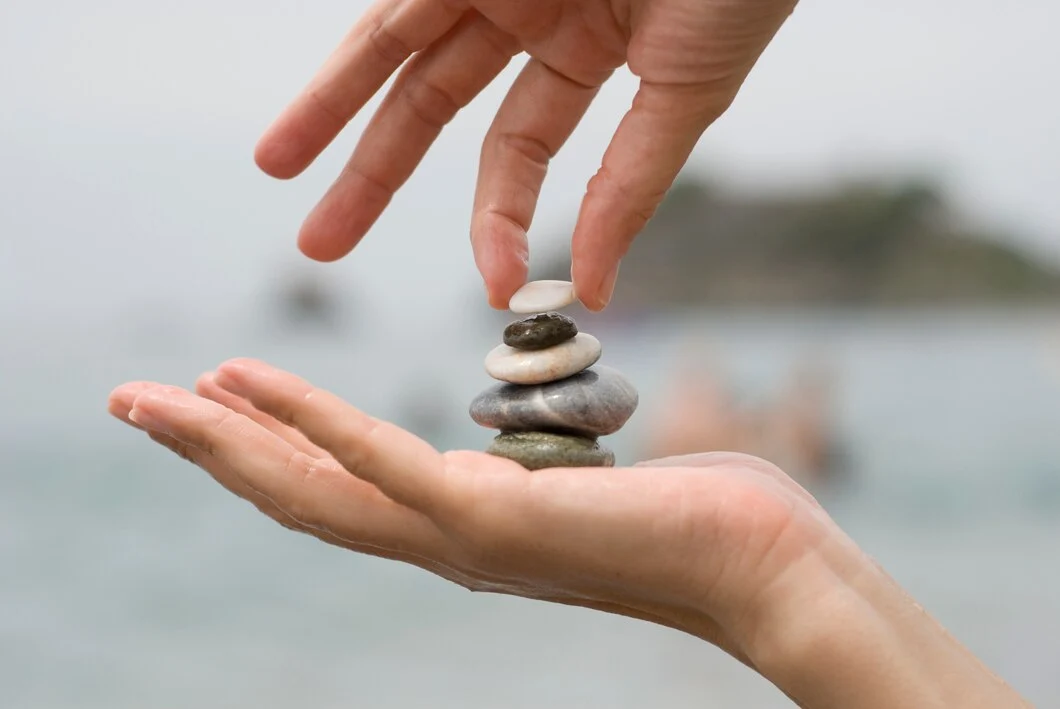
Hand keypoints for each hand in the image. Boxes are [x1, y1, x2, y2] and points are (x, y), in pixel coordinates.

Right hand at [107, 359, 1029, 707]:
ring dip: (223, 442)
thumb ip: (525, 471)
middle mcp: (444, 544)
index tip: (216, 399)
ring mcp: (461, 539)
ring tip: (151, 398)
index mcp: (462, 528)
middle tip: (132, 402)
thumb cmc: (689, 515)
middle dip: (209, 452)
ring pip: (313, 490)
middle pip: (298, 498)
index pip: (341, 489)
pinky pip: (380, 462)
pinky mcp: (492, 519)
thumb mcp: (577, 481)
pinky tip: (245, 382)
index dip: (266, 448)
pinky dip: (306, 420)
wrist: (765, 565)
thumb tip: (510, 450)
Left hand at [255, 0, 798, 309]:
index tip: (495, 285)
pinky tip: (316, 90)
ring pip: (391, 43)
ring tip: (274, 164)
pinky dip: (357, 46)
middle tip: (318, 245)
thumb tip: (596, 292)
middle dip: (373, 174)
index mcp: (583, 51)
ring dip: (329, 105)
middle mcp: (528, 14)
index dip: (501, 220)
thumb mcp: (686, 92)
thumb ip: (631, 185)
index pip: (517, 151)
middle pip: (430, 103)